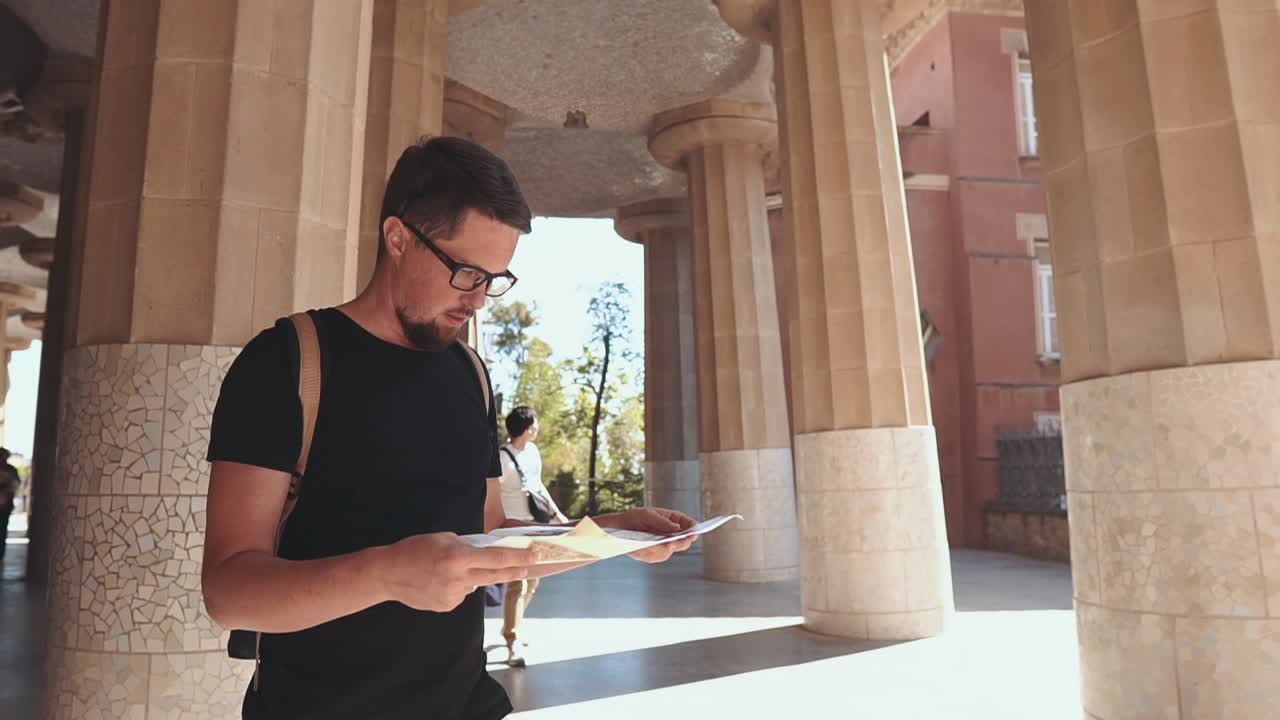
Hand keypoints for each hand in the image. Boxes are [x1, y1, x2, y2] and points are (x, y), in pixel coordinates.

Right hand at [376, 533, 535, 611]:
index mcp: (459, 558)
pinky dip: (457, 586)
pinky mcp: (447, 606)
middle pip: (495, 575)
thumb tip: (484, 554)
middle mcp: (459, 579)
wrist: (388, 574)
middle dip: (514, 571)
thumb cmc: (414, 550)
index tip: (534, 556)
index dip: (518, 558)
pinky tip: (439, 581)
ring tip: (446, 570)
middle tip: (527, 568)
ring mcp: (454, 595)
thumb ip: (466, 546)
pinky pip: (461, 594)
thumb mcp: (443, 538)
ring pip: (474, 584)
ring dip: (471, 576)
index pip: (497, 558)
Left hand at [595, 507, 697, 563]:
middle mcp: (670, 533)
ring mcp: (664, 545)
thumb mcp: (647, 515)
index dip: (693, 528)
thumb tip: (677, 528)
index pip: (688, 523)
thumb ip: (662, 522)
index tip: (695, 531)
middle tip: (682, 540)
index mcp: (672, 520)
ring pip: (671, 550)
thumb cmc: (634, 518)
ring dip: (667, 548)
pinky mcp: (655, 554)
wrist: (618, 529)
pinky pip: (659, 555)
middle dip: (682, 541)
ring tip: (665, 545)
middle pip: (683, 540)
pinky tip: (648, 548)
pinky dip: (654, 552)